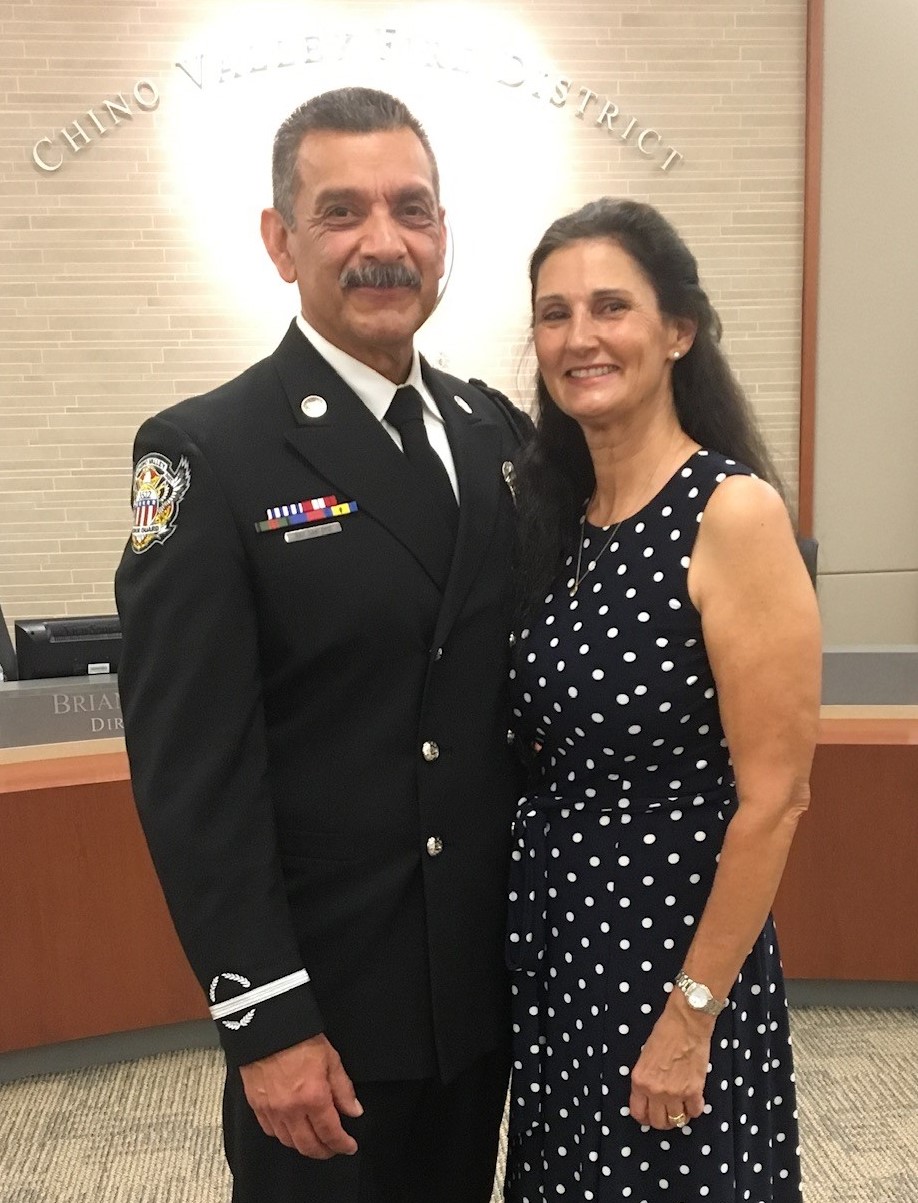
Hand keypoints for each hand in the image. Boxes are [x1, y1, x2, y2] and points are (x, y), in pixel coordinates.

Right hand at [239, 1034, 362, 1157]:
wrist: (266, 1026)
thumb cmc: (300, 1037)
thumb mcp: (331, 1058)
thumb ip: (343, 1088)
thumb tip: (354, 1111)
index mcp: (313, 1098)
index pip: (330, 1133)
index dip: (342, 1144)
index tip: (349, 1146)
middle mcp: (291, 1110)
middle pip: (308, 1145)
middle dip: (324, 1151)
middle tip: (334, 1148)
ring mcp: (271, 1110)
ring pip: (289, 1142)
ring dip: (304, 1146)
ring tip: (315, 1140)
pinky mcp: (256, 1106)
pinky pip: (271, 1131)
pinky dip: (284, 1136)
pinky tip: (291, 1130)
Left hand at [628, 1000, 711, 1130]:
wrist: (686, 1022)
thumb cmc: (665, 1032)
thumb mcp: (645, 1056)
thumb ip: (646, 1079)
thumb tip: (649, 1095)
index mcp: (640, 1081)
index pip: (638, 1113)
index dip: (644, 1118)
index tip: (649, 1116)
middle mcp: (656, 1091)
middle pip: (658, 1122)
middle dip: (662, 1121)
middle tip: (666, 1113)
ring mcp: (676, 1093)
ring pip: (676, 1121)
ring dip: (679, 1117)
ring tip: (680, 1108)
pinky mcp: (694, 1091)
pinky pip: (695, 1112)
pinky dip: (694, 1109)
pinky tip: (693, 1101)